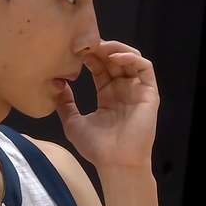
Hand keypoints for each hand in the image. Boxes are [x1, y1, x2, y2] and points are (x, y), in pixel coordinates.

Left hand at [55, 40, 159, 169]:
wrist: (115, 163)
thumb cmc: (96, 148)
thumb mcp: (73, 122)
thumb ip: (65, 103)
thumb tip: (55, 84)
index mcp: (108, 95)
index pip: (100, 67)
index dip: (89, 56)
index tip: (74, 49)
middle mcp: (123, 90)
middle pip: (114, 60)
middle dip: (100, 48)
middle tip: (85, 42)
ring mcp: (137, 91)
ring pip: (130, 59)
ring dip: (116, 49)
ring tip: (100, 47)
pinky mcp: (149, 93)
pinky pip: (144, 68)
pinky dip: (131, 58)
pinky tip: (115, 57)